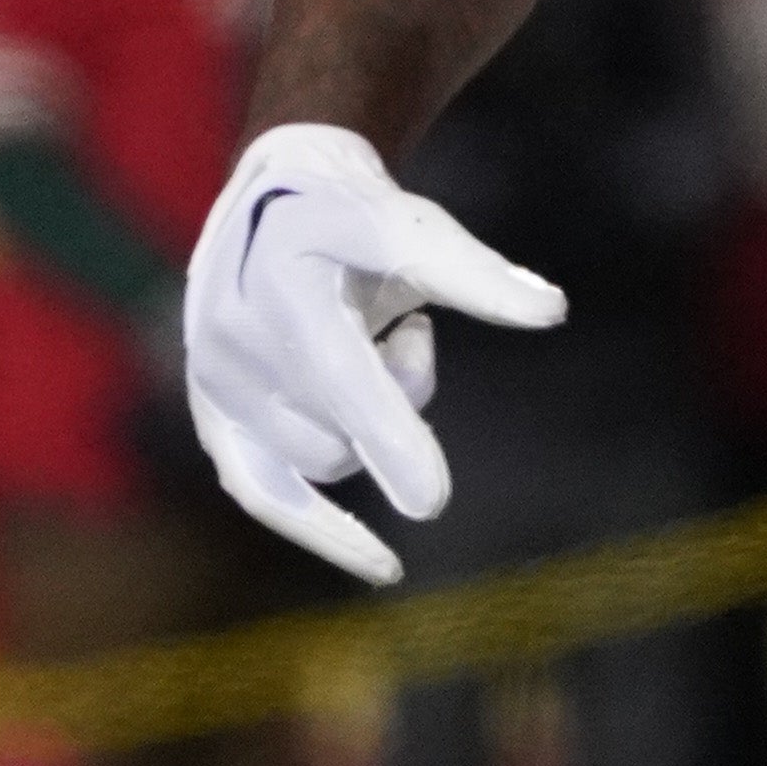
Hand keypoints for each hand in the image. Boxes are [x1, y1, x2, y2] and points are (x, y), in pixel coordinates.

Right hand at [184, 123, 564, 586]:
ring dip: (369, 424)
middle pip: (338, 423)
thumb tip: (551, 309)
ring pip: (318, 458)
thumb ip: (475, 272)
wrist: (271, 201)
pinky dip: (321, 531)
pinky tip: (383, 565)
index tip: (432, 501)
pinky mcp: (216, 419)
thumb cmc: (350, 210)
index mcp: (276, 276)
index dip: (388, 433)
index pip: (337, 373)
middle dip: (399, 393)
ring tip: (375, 354)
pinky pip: (262, 494)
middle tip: (413, 334)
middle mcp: (230, 334)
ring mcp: (215, 383)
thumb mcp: (410, 224)